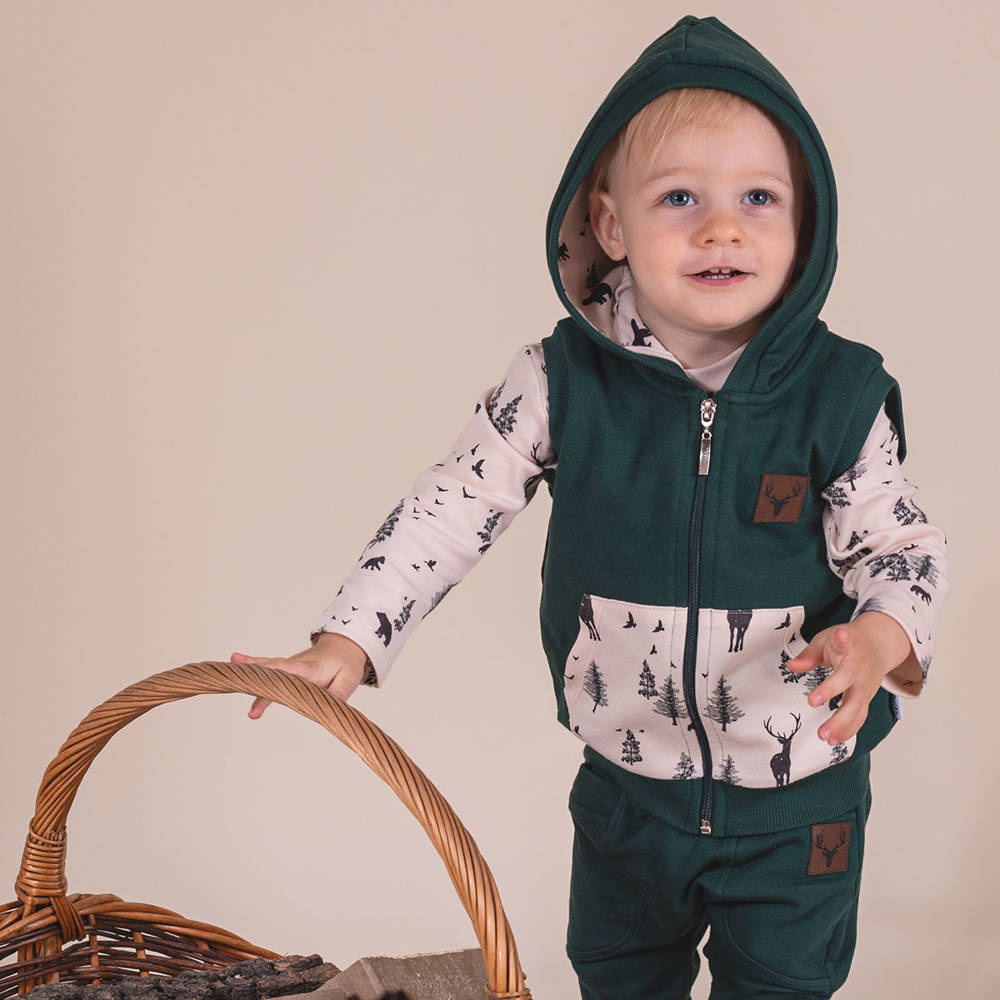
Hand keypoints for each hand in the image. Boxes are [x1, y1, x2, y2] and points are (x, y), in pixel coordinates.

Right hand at [231, 632, 370, 718]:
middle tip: (239, 669)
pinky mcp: (285, 670)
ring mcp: (288, 666)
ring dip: (251, 669)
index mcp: (311, 667)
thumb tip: (326, 710)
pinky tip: (238, 673)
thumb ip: (337, 695)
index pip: (293, 670)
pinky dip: (253, 671)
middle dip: (258, 670)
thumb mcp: (349, 680)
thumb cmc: (346, 664)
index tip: (266, 676)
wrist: (344, 647)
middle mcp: (296, 664)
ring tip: (232, 670)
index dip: (278, 673)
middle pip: (274, 667)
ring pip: (267, 668)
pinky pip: (267, 671)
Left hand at [785, 612, 912, 745]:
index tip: (841, 634)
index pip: (845, 644)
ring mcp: (865, 686)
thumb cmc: (849, 642)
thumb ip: (809, 654)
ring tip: (824, 736)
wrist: (879, 645)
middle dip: (832, 693)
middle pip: (850, 684)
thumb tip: (791, 666)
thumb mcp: (827, 640)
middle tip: (813, 702)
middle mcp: (859, 669)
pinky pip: (860, 717)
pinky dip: (848, 730)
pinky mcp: (866, 699)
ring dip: (842, 724)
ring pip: (857, 708)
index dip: (842, 640)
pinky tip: (833, 740)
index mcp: (849, 648)